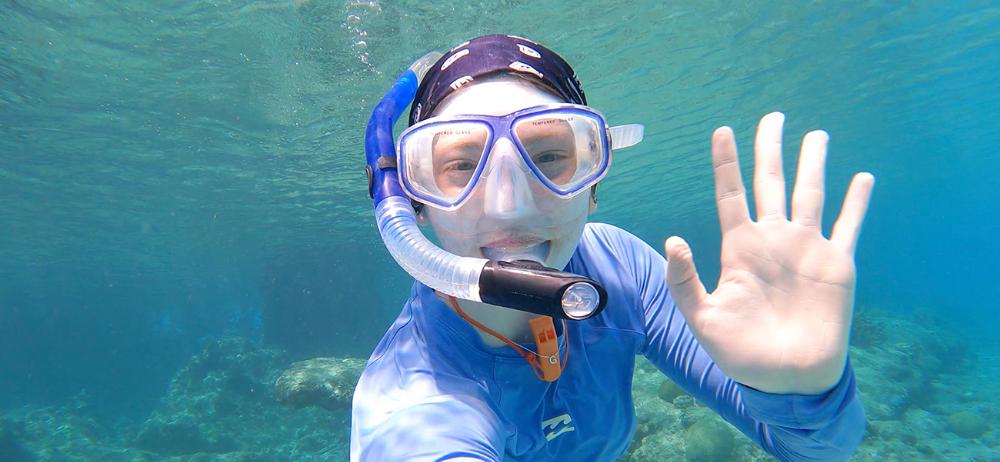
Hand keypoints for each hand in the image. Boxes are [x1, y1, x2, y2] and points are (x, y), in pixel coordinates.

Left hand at [664, 113, 873, 393]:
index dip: (726, 163)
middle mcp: (773, 239)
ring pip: (811, 193)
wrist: (786, 378)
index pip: (731, 194)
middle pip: (771, 182)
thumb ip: (684, 281)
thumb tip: (674, 239)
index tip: (723, 130)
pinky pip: (848, 225)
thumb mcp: (701, 319)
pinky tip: (862, 179)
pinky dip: (857, 202)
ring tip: (816, 135)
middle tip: (773, 116)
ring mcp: (806, 248)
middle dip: (771, 149)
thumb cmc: (739, 352)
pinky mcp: (836, 263)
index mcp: (740, 247)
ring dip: (814, 163)